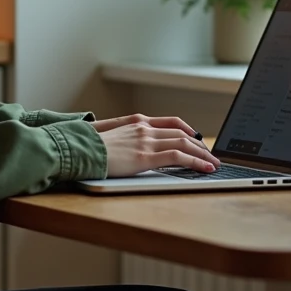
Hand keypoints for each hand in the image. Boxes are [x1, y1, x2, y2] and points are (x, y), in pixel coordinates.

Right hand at [89, 114, 220, 176]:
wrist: (76, 149)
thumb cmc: (87, 146)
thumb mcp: (110, 137)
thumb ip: (125, 138)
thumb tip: (130, 148)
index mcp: (136, 121)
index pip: (171, 122)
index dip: (188, 130)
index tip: (197, 137)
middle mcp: (144, 128)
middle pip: (182, 133)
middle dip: (200, 145)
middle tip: (210, 156)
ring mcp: (145, 141)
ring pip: (184, 143)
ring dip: (202, 154)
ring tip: (213, 164)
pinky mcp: (145, 157)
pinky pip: (178, 157)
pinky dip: (195, 161)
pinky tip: (205, 168)